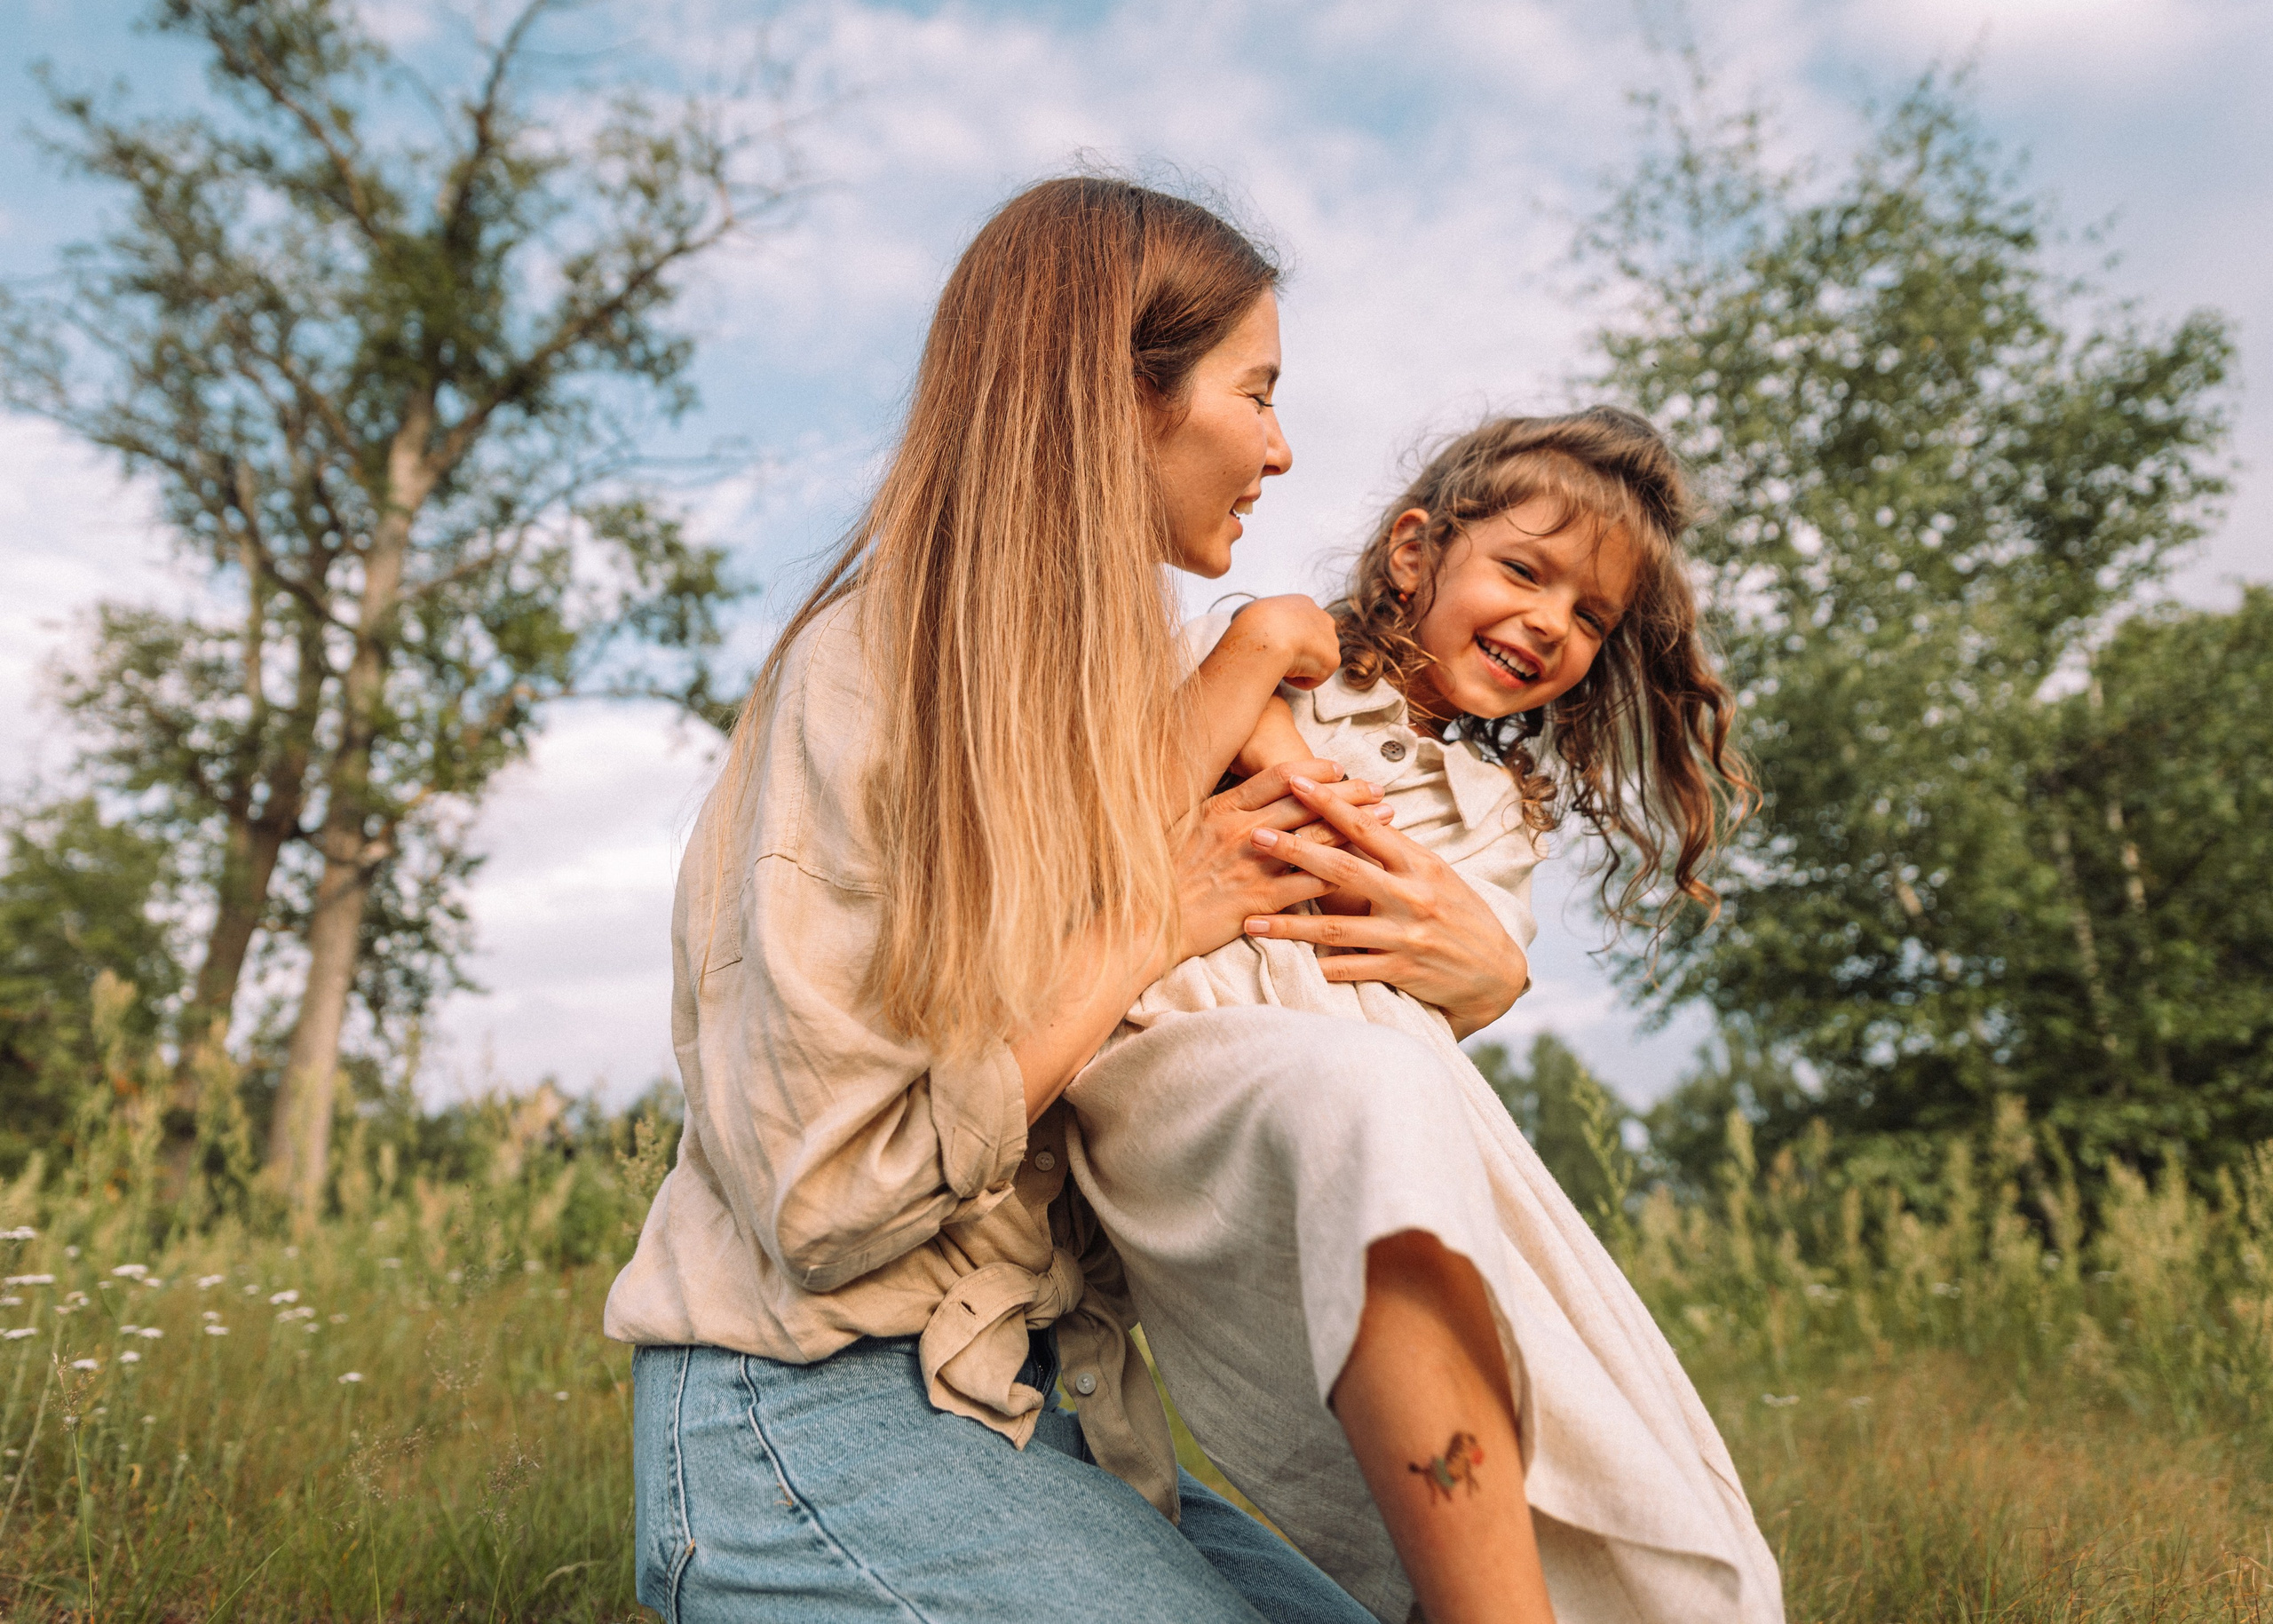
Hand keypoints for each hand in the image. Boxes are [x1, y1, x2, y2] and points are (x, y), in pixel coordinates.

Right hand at [1171, 760, 1388, 967]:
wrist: (1145, 924)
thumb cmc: (1160, 879)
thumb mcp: (1182, 830)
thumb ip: (1216, 812)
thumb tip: (1243, 796)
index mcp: (1222, 809)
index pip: (1279, 777)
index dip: (1315, 769)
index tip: (1339, 767)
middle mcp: (1240, 832)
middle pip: (1307, 803)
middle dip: (1350, 792)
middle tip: (1378, 787)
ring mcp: (1252, 866)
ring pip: (1317, 839)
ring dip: (1357, 826)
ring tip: (1387, 817)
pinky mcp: (1261, 901)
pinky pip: (1311, 884)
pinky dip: (1343, 875)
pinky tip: (1368, 869)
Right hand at [1227, 594, 1341, 689]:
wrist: (1266, 635)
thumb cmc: (1252, 623)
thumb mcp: (1245, 611)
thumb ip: (1253, 619)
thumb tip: (1248, 628)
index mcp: (1303, 604)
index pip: (1299, 626)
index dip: (1283, 640)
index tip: (1271, 647)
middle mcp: (1323, 618)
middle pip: (1311, 643)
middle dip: (1296, 653)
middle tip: (1276, 660)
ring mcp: (1331, 639)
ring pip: (1312, 662)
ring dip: (1296, 668)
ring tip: (1278, 667)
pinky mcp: (1332, 660)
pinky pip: (1312, 679)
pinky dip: (1297, 681)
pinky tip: (1285, 674)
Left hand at [1241, 776, 1528, 1037]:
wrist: (1496, 971)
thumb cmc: (1460, 914)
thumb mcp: (1437, 874)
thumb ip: (1398, 851)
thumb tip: (1359, 815)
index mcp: (1420, 865)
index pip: (1367, 827)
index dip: (1329, 803)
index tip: (1294, 782)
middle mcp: (1411, 896)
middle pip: (1343, 870)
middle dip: (1295, 851)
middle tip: (1256, 836)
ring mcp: (1405, 936)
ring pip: (1336, 929)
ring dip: (1289, 925)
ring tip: (1251, 920)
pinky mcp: (1401, 971)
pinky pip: (1350, 970)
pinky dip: (1319, 967)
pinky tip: (1288, 964)